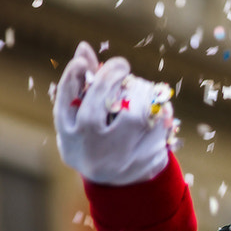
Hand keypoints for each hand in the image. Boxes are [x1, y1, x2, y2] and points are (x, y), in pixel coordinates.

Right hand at [53, 42, 177, 185]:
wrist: (115, 183)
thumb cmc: (93, 137)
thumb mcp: (79, 115)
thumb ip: (81, 82)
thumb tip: (83, 48)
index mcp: (71, 137)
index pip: (69, 100)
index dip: (76, 75)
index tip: (87, 61)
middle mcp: (94, 151)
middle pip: (103, 106)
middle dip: (112, 79)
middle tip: (121, 67)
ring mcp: (121, 161)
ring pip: (138, 116)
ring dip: (142, 93)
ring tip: (141, 89)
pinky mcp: (148, 164)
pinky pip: (161, 128)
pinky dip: (161, 113)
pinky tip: (158, 110)